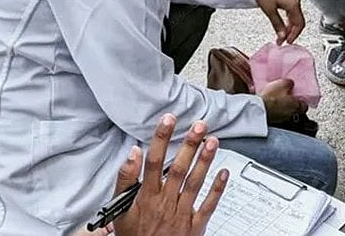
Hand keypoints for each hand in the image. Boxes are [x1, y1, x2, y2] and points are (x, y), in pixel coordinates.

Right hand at [111, 117, 227, 235]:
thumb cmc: (134, 235)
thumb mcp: (120, 209)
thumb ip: (125, 179)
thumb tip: (133, 153)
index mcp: (146, 197)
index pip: (153, 162)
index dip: (161, 138)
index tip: (169, 120)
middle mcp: (165, 203)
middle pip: (178, 169)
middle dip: (189, 145)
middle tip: (199, 125)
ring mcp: (181, 214)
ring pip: (195, 183)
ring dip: (204, 161)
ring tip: (213, 141)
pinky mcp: (195, 226)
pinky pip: (208, 206)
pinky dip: (218, 189)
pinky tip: (224, 172)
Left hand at [253, 0, 304, 44]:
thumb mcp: (269, 10)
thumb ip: (277, 24)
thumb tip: (282, 36)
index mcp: (294, 3)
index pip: (299, 24)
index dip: (294, 35)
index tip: (287, 42)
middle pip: (299, 19)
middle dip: (292, 31)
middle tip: (284, 39)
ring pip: (296, 14)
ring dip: (290, 24)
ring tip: (282, 31)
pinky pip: (293, 8)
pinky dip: (289, 17)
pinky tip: (283, 20)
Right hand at [258, 78, 307, 123]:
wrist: (259, 108)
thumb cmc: (272, 98)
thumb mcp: (282, 84)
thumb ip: (289, 83)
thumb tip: (290, 83)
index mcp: (297, 106)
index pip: (305, 106)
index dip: (301, 100)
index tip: (298, 96)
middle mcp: (292, 115)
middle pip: (296, 110)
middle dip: (293, 105)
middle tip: (289, 98)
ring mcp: (282, 119)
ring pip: (287, 113)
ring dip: (284, 108)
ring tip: (278, 101)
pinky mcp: (273, 121)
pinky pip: (278, 116)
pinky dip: (276, 111)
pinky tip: (271, 106)